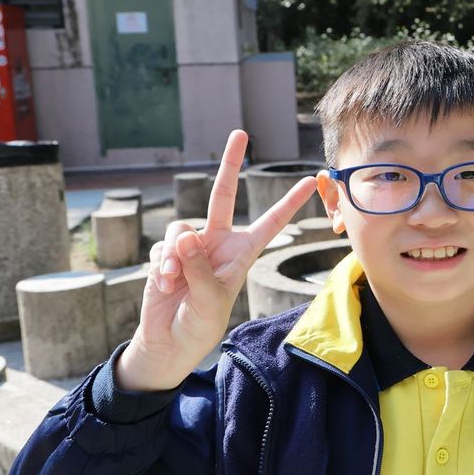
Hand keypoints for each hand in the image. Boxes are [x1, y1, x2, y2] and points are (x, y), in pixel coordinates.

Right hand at [117, 130, 317, 390]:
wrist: (168, 341)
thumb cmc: (199, 325)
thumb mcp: (210, 300)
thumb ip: (200, 268)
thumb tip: (186, 235)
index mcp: (242, 253)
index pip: (270, 222)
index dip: (288, 201)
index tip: (311, 181)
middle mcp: (219, 243)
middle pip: (223, 195)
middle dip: (231, 164)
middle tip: (240, 133)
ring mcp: (192, 247)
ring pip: (182, 227)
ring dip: (176, 253)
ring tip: (174, 279)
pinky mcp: (168, 253)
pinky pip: (164, 245)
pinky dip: (162, 262)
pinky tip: (164, 282)